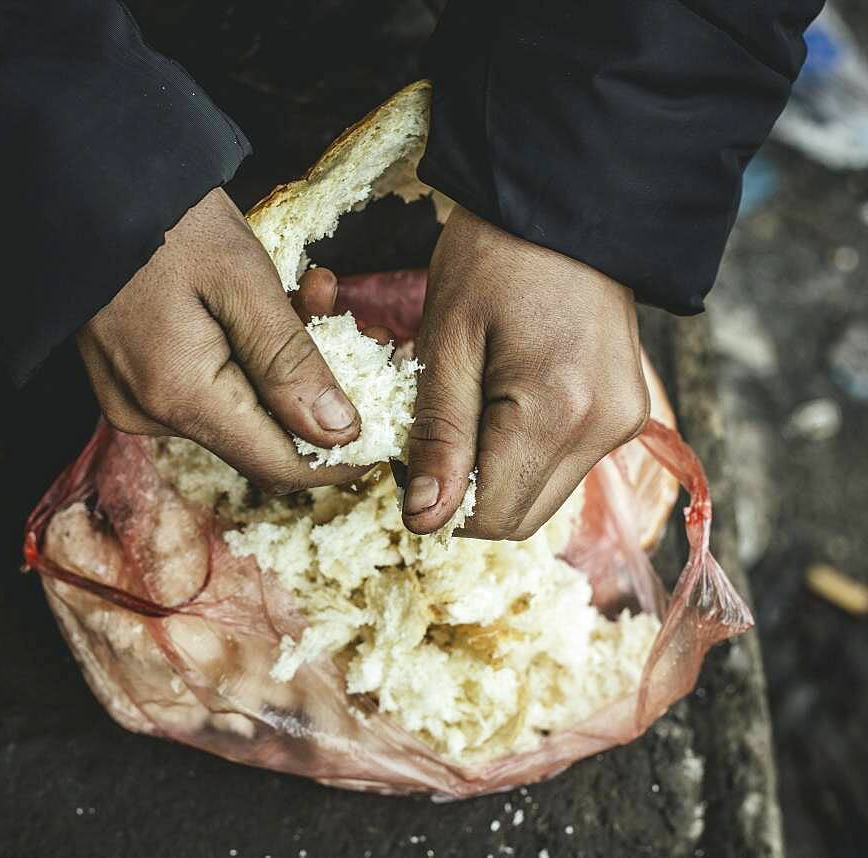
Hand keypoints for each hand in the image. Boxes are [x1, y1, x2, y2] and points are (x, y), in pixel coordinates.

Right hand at [77, 188, 365, 494]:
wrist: (71, 176)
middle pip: (263, 437)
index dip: (338, 458)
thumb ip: (290, 361)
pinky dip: (250, 353)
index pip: (280, 466)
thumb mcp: (241, 278)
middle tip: (360, 330)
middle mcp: (152, 414)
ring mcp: (137, 398)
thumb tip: (341, 432)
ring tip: (316, 292)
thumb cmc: (158, 215)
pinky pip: (209, 385)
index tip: (383, 427)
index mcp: (179, 395)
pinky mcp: (133, 378)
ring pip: (241, 408)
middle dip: (319, 394)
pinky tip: (274, 300)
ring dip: (287, 363)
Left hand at [402, 206, 649, 538]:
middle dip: (463, 494)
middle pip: (520, 516)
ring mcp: (623, 422)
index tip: (408, 454)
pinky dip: (521, 451)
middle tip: (429, 434)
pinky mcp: (626, 411)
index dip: (436, 502)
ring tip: (466, 407)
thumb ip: (438, 435)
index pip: (489, 516)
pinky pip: (562, 462)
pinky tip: (501, 401)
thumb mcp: (447, 340)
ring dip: (493, 473)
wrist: (566, 197)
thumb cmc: (494, 255)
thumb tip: (423, 519)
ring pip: (541, 493)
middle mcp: (604, 431)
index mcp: (558, 414)